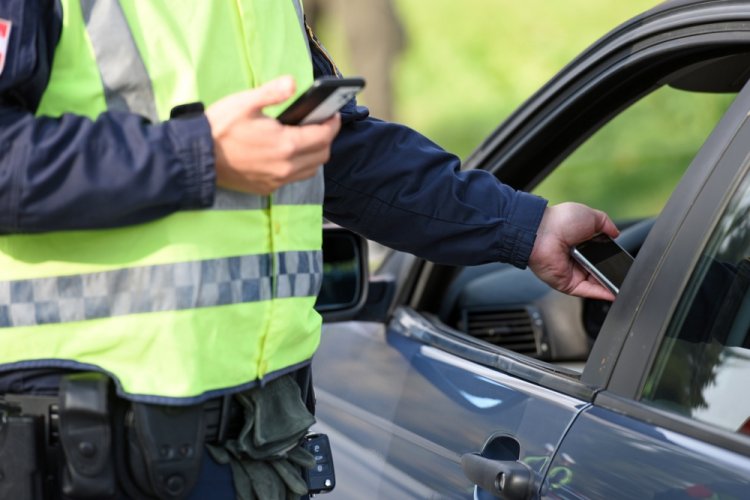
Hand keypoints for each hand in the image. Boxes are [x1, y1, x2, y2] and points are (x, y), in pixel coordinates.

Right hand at [205, 75, 341, 194]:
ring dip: (314, 155)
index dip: (333, 124)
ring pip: (310, 170)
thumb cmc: (219, 128)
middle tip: (321, 124)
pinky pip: (293, 179)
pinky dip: (298, 167)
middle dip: (326, 138)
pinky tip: (288, 154)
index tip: (333, 114)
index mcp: (285, 144)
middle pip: (322, 155)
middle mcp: (285, 167)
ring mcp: (276, 180)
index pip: (324, 136)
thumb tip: (293, 83)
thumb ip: (272, 92)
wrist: (197, 158)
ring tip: (307, 139)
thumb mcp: (245, 102)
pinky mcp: (267, 188)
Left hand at [528, 202, 619, 300]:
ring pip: (595, 283)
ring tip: (624, 284)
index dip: (612, 259)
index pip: (601, 256)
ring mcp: (572, 273)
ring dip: (610, 285)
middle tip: (625, 273)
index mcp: (581, 244)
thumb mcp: (590, 216)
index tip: (624, 262)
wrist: (542, 232)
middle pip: (599, 271)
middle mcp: (576, 260)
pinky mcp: (567, 284)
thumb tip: (616, 233)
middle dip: (612, 273)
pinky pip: (587, 291)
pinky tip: (614, 293)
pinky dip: (601, 293)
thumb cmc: (560, 221)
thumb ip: (606, 224)